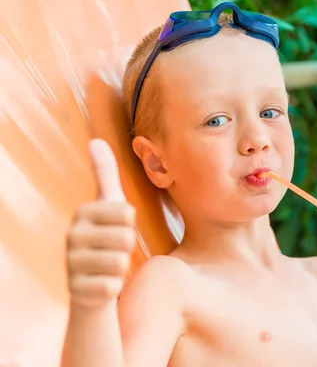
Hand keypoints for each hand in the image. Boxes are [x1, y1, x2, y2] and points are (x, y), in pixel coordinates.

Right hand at [67, 139, 135, 307]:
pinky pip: (112, 286)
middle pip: (126, 238)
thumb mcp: (108, 204)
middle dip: (127, 248)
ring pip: (120, 262)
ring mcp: (70, 264)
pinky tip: (102, 284)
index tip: (117, 228)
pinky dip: (114, 286)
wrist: (90, 282)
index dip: (130, 224)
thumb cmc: (106, 237)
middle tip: (114, 251)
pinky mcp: (75, 290)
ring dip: (122, 267)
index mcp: (84, 213)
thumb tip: (96, 140)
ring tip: (108, 266)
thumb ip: (105, 173)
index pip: (128, 213)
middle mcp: (72, 236)